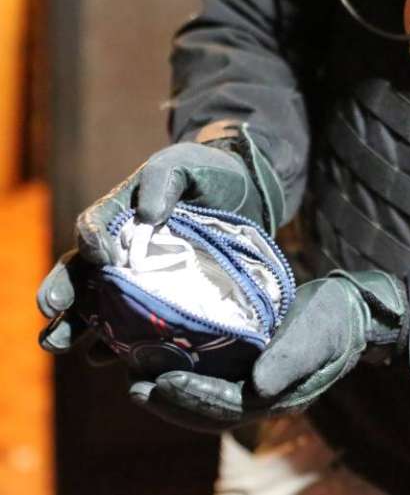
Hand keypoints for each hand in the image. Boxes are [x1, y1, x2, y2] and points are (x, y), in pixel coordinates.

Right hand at [38, 132, 282, 355]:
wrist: (243, 196)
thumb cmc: (205, 174)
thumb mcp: (184, 164)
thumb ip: (163, 179)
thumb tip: (148, 214)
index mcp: (118, 215)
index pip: (94, 228)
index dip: (92, 242)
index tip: (100, 257)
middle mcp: (118, 250)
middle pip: (82, 273)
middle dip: (63, 293)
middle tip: (51, 311)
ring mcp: (137, 279)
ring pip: (99, 305)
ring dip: (77, 325)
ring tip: (58, 343)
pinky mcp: (160, 300)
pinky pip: (134, 324)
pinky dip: (118, 341)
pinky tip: (107, 358)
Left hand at [128, 270, 405, 431]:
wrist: (352, 309)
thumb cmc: (335, 317)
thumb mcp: (318, 332)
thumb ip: (290, 359)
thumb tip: (258, 387)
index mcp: (280, 396)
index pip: (229, 407)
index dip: (193, 397)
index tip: (160, 382)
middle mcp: (264, 397)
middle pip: (210, 412)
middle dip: (170, 403)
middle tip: (134, 388)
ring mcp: (256, 385)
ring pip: (206, 401)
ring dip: (170, 395)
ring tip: (136, 381)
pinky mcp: (249, 368)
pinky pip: (211, 380)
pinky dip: (184, 375)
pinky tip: (160, 362)